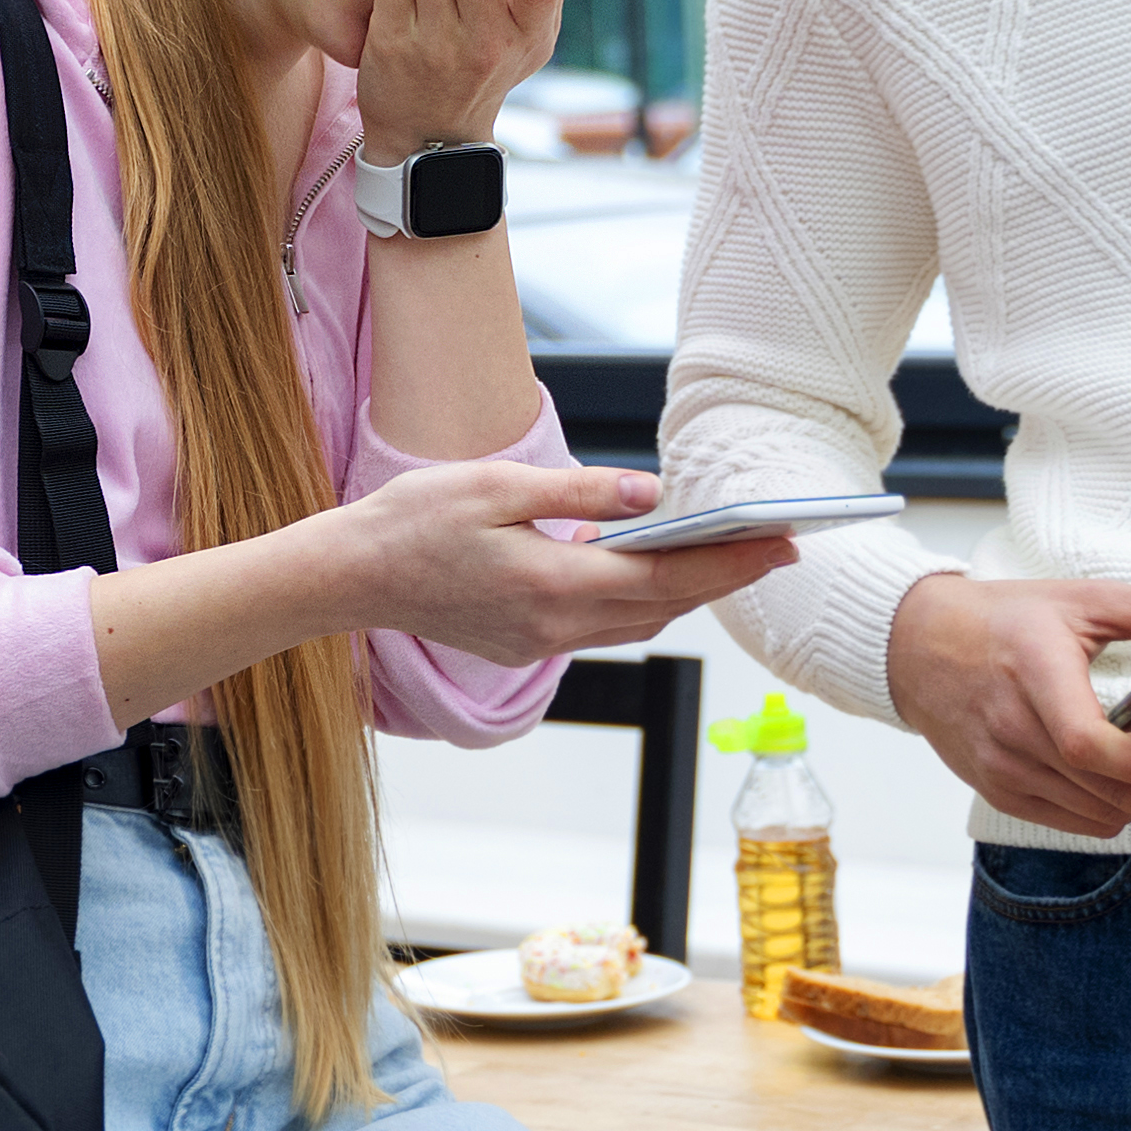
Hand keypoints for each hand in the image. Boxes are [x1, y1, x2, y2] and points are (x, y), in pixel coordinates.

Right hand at [337, 461, 801, 666]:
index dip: (730, 563)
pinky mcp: (524, 646)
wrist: (349, 575)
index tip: (781, 543)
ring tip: (724, 556)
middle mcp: (553, 626)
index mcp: (551, 583)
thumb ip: (581, 493)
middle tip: (776, 546)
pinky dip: (637, 602)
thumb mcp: (496, 484)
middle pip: (663, 609)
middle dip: (723, 580)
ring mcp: (539, 644)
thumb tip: (653, 496)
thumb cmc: (412, 520)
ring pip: (635, 624)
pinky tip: (644, 569)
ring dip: (683, 595)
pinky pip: (600, 628)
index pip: (666, 579)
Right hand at [885, 571, 1130, 840]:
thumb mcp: (1080, 601)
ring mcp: (1003, 772)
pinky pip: (1076, 822)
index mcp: (1034, 679)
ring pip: (1101, 815)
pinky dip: (1116, 806)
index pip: (1089, 747)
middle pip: (1109, 792)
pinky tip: (1130, 769)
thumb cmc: (999, 621)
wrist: (917, 648)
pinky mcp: (1001, 793)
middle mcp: (1013, 735)